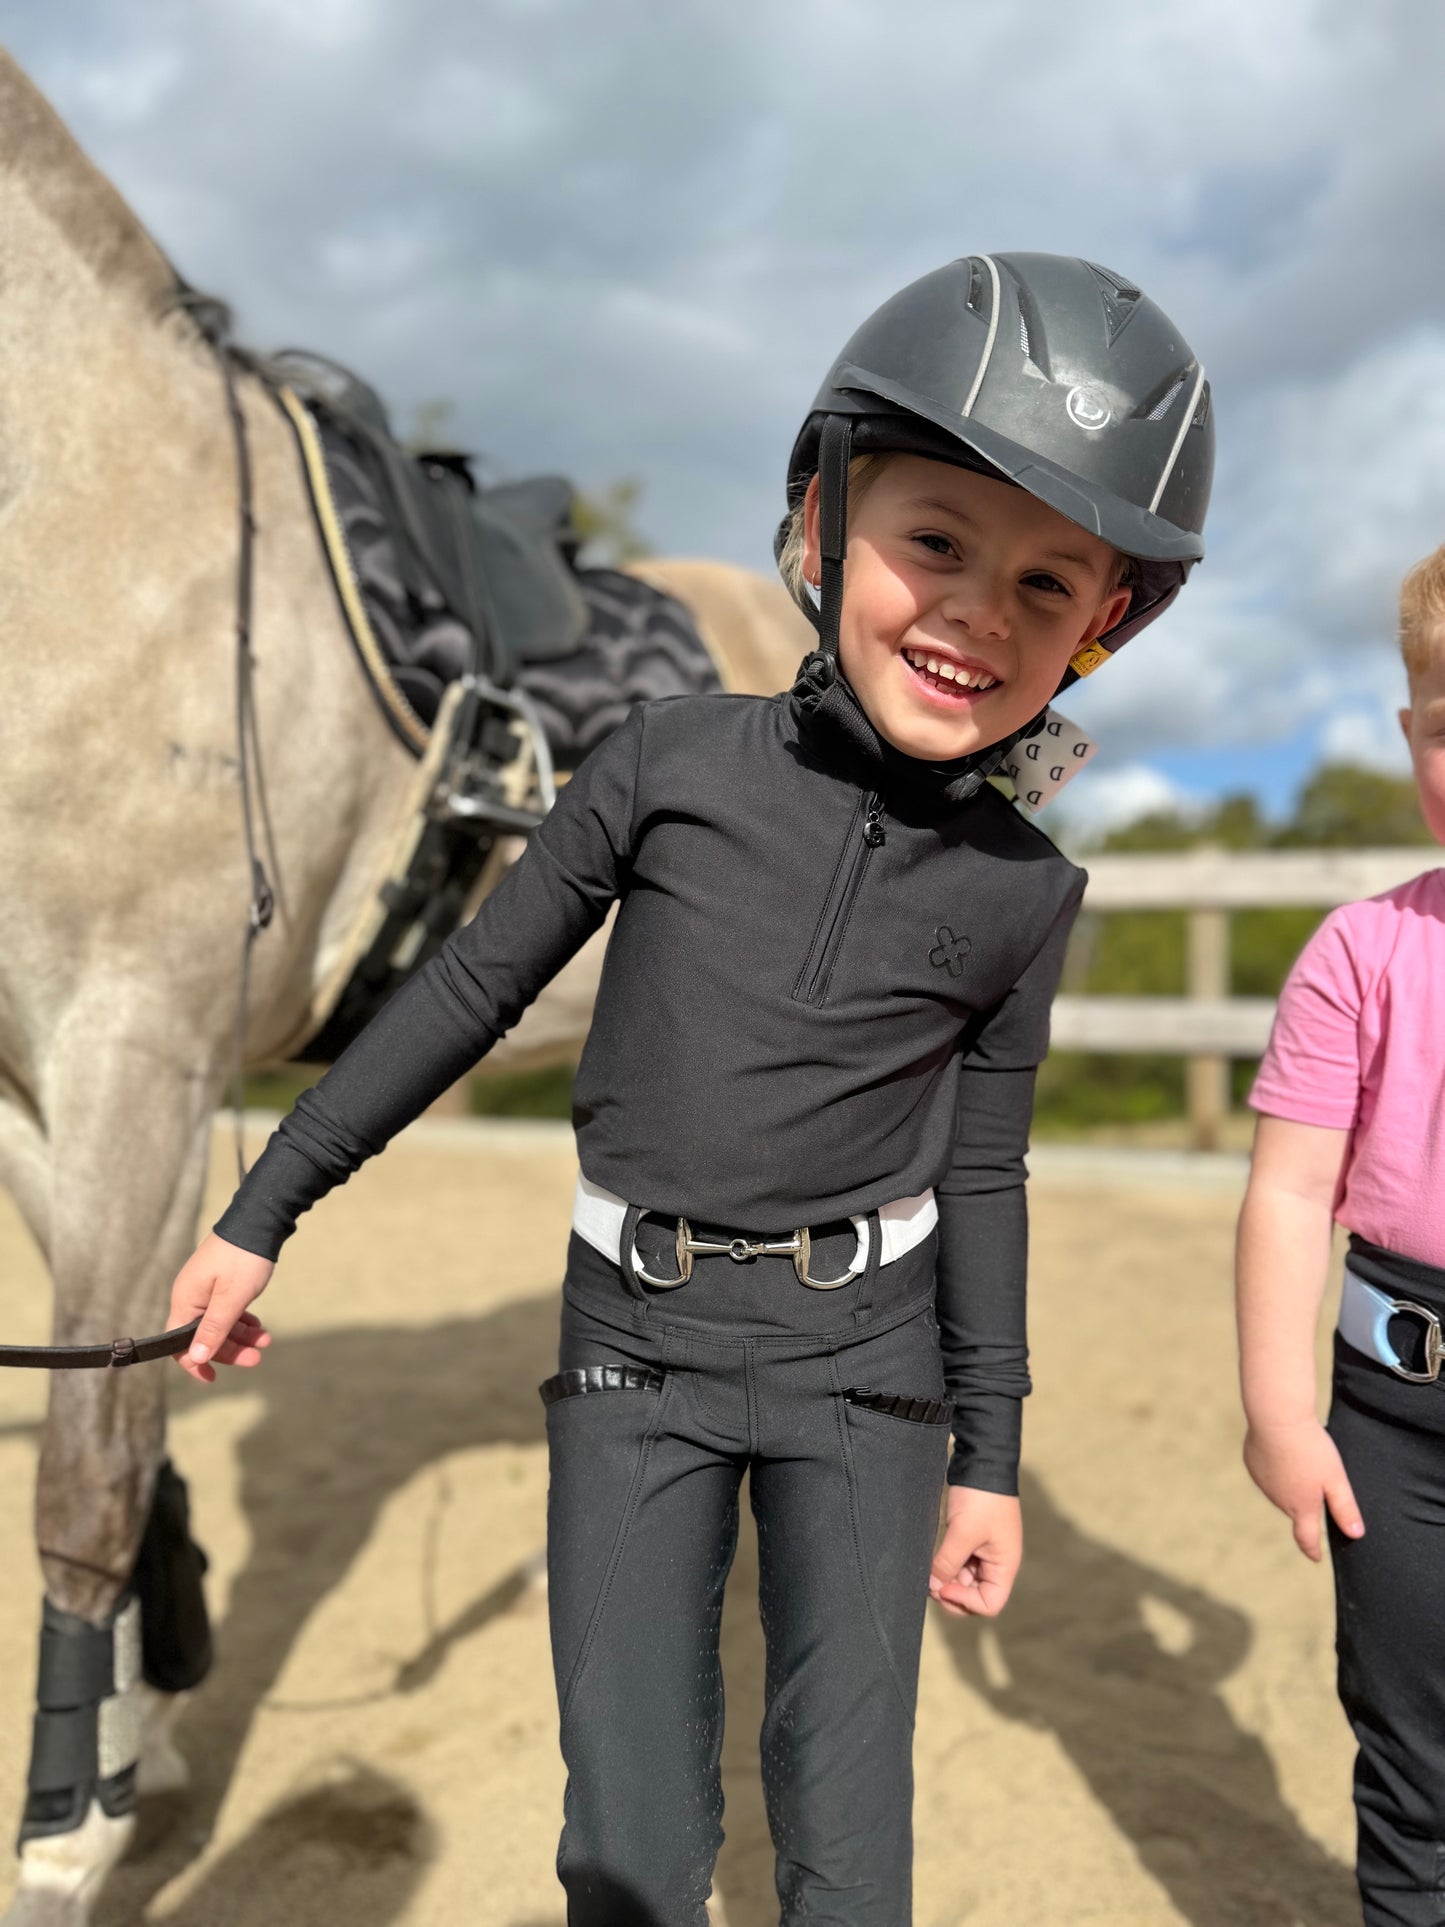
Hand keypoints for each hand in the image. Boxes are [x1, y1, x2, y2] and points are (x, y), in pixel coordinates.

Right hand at [168, 1232, 274, 1383]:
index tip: (212, 1378)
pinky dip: (242, 1321)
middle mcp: (191, 1297)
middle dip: (230, 1349)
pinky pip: (227, 1311)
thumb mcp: (232, 1298)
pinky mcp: (220, 1284)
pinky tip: (258, 1325)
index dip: (195, 1362)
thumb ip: (214, 1329)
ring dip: (241, 1336)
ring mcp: (206, 1290)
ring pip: (219, 1324)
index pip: (179, 1342)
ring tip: (266, 1340)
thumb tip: (195, 1357)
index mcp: (186, 1300)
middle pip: (203, 1336)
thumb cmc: (244, 1259)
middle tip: (257, 1357)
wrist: (259, 1221)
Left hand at [929, 1486, 1021, 1617]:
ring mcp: (984, 1552)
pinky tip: (932, 1560)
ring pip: (964, 1580)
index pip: (990, 1604)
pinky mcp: (971, 1540)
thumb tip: (932, 1586)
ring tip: (928, 1570)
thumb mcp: (963, 1533)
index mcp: (1004, 1565)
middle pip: (976, 1596)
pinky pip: (959, 1564)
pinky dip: (946, 1566)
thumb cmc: (981, 1498)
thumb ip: (948, 1563)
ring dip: (946, 1580)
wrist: (982, 1462)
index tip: (943, 1586)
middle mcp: (996, 1562)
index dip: (965, 1602)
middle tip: (930, 1582)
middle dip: (952, 1594)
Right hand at [1243, 1417, 1363, 1560]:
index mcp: (1302, 1507)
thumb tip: (1355, 1534)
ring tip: (1301, 1461)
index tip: (1316, 1557)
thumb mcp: (1336, 1479)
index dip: (1312, 1550)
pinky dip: (1276, 1469)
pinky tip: (1283, 1451)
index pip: (1306, 1538)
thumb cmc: (1310, 1449)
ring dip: (1290, 1485)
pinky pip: (1267, 1473)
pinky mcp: (1252, 1464)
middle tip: (1318, 1482)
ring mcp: (1262, 1483)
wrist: (1276, 1418)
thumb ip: (1345, 1508)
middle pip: (1296, 1510)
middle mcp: (1279, 1500)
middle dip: (1306, 1504)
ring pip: (1280, 1491)